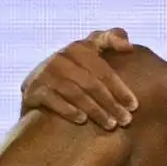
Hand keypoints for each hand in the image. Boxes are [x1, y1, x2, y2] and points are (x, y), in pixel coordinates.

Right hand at [20, 29, 137, 129]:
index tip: (134, 106)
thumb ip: (109, 40)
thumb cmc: (74, 71)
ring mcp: (45, 73)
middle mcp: (60, 58)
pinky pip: (53, 100)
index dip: (120, 88)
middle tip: (125, 120)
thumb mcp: (89, 50)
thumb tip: (129, 47)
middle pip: (92, 83)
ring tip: (110, 125)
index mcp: (78, 48)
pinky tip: (82, 120)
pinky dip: (68, 110)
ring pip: (76, 93)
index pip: (104, 70)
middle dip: (111, 103)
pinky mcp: (32, 90)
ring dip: (95, 110)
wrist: (37, 89)